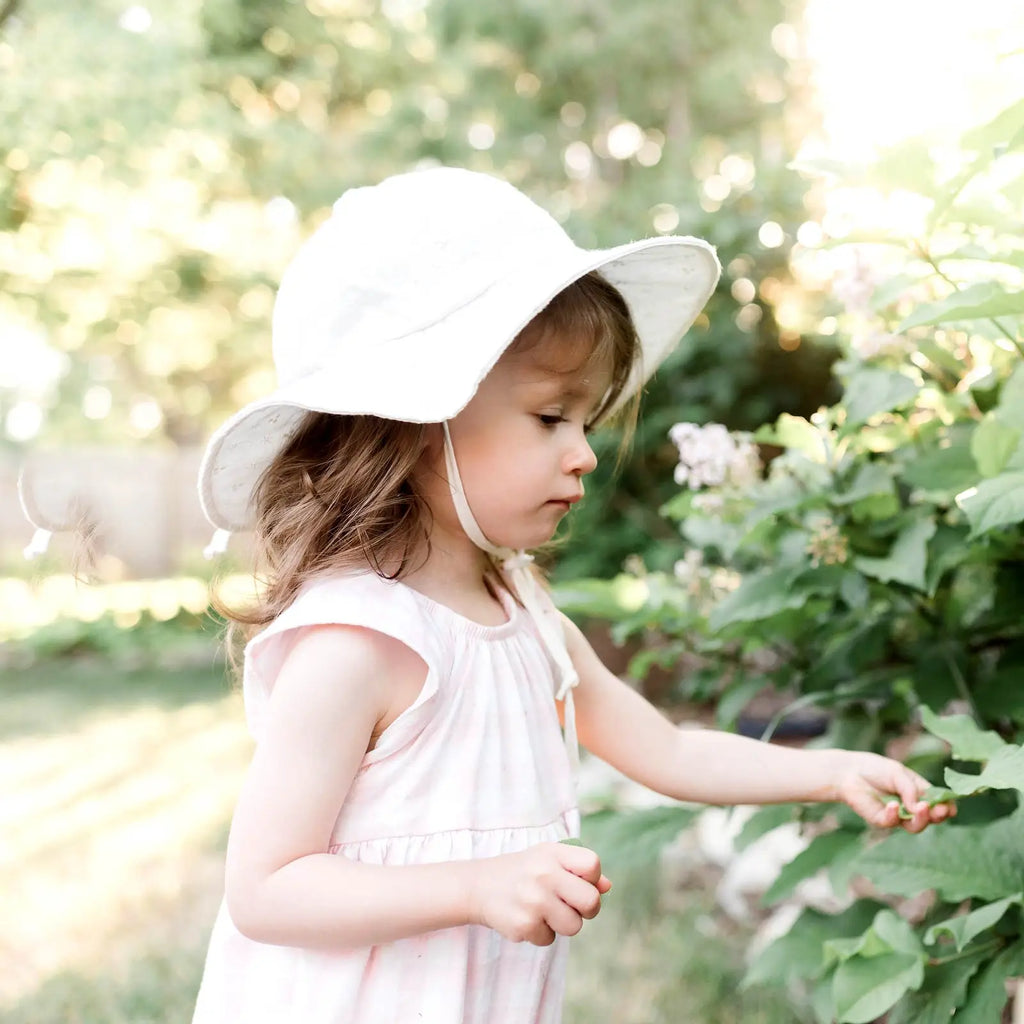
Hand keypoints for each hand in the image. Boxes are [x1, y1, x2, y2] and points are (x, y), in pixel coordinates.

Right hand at [467, 842, 611, 945]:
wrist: (478, 886)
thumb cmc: (522, 871)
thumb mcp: (547, 859)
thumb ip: (578, 870)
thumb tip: (607, 887)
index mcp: (552, 853)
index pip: (593, 866)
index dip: (592, 879)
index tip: (578, 882)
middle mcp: (544, 874)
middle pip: (591, 902)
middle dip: (586, 909)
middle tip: (570, 905)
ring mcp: (534, 901)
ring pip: (574, 926)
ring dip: (562, 923)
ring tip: (544, 911)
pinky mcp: (524, 925)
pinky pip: (550, 939)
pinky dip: (541, 933)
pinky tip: (526, 918)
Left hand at [830, 750, 955, 832]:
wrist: (850, 771)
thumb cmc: (876, 769)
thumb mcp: (898, 773)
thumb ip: (911, 789)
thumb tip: (920, 807)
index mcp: (920, 794)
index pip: (939, 804)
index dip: (947, 807)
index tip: (950, 807)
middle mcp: (911, 808)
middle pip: (931, 819)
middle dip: (937, 815)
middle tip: (940, 810)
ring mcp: (898, 816)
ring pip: (915, 826)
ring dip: (921, 818)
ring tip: (921, 807)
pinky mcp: (881, 820)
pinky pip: (891, 822)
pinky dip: (894, 814)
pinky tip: (893, 805)